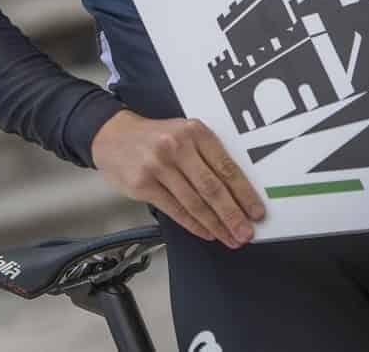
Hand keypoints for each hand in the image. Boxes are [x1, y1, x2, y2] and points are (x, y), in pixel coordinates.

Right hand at [91, 110, 264, 248]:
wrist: (111, 135)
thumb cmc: (154, 138)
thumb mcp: (182, 134)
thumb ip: (206, 156)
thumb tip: (237, 193)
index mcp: (194, 131)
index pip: (226, 167)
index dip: (244, 193)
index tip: (257, 212)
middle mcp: (176, 146)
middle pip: (212, 187)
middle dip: (233, 215)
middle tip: (246, 233)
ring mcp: (158, 165)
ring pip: (194, 202)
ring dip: (216, 224)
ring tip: (230, 238)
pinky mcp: (143, 184)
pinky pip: (175, 209)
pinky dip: (194, 224)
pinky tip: (206, 232)